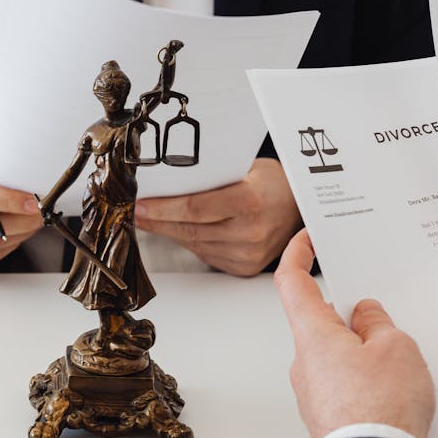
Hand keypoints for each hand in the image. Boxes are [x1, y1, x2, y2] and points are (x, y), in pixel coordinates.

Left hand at [134, 158, 301, 275]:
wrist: (301, 208)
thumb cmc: (272, 183)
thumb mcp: (244, 169)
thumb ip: (210, 179)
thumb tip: (167, 183)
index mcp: (250, 203)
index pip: (194, 208)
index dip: (162, 208)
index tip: (140, 205)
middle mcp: (251, 233)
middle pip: (189, 229)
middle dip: (157, 221)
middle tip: (136, 212)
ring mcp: (248, 254)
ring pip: (194, 244)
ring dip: (169, 232)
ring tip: (151, 219)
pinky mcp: (244, 267)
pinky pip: (206, 254)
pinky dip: (188, 242)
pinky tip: (177, 230)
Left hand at [274, 229, 435, 437]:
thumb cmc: (380, 411)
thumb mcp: (396, 348)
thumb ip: (379, 323)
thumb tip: (367, 317)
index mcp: (314, 334)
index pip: (292, 282)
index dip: (297, 254)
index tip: (307, 238)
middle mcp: (304, 361)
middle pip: (323, 321)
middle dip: (355, 317)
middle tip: (386, 320)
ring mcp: (314, 391)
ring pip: (337, 355)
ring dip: (364, 352)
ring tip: (399, 366)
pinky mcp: (328, 414)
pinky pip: (345, 383)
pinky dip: (366, 379)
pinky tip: (393, 390)